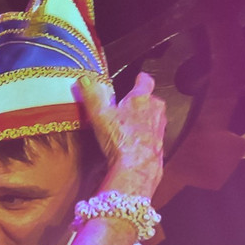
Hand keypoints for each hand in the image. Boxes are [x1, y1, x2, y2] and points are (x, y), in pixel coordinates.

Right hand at [75, 72, 164, 198]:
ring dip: (145, 120)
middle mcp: (155, 111)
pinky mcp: (160, 146)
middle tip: (128, 106)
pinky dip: (145, 138)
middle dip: (141, 103)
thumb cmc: (121, 139)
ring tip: (130, 126)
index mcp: (141, 99)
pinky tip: (134, 145)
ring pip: (154, 119)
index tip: (139, 78)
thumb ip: (92, 96)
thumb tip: (84, 79)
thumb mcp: (100, 115)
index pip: (145, 82)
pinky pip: (153, 137)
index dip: (141, 79)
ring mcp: (160, 129)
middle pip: (151, 101)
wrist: (137, 166)